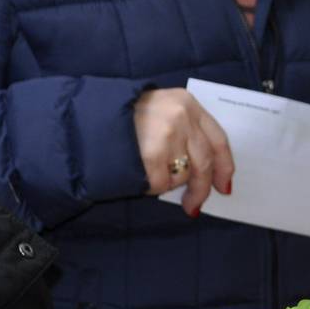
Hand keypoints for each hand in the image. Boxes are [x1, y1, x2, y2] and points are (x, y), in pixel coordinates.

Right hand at [134, 88, 234, 214]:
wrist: (85, 117)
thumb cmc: (123, 116)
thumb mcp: (160, 108)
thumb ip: (184, 130)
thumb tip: (205, 170)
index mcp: (187, 103)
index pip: (218, 139)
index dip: (224, 166)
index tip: (224, 185)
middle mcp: (182, 116)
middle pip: (205, 162)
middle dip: (201, 188)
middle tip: (193, 205)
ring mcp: (168, 134)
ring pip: (183, 174)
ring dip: (168, 183)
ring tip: (148, 172)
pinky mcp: (151, 154)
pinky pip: (161, 184)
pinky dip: (151, 187)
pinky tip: (138, 176)